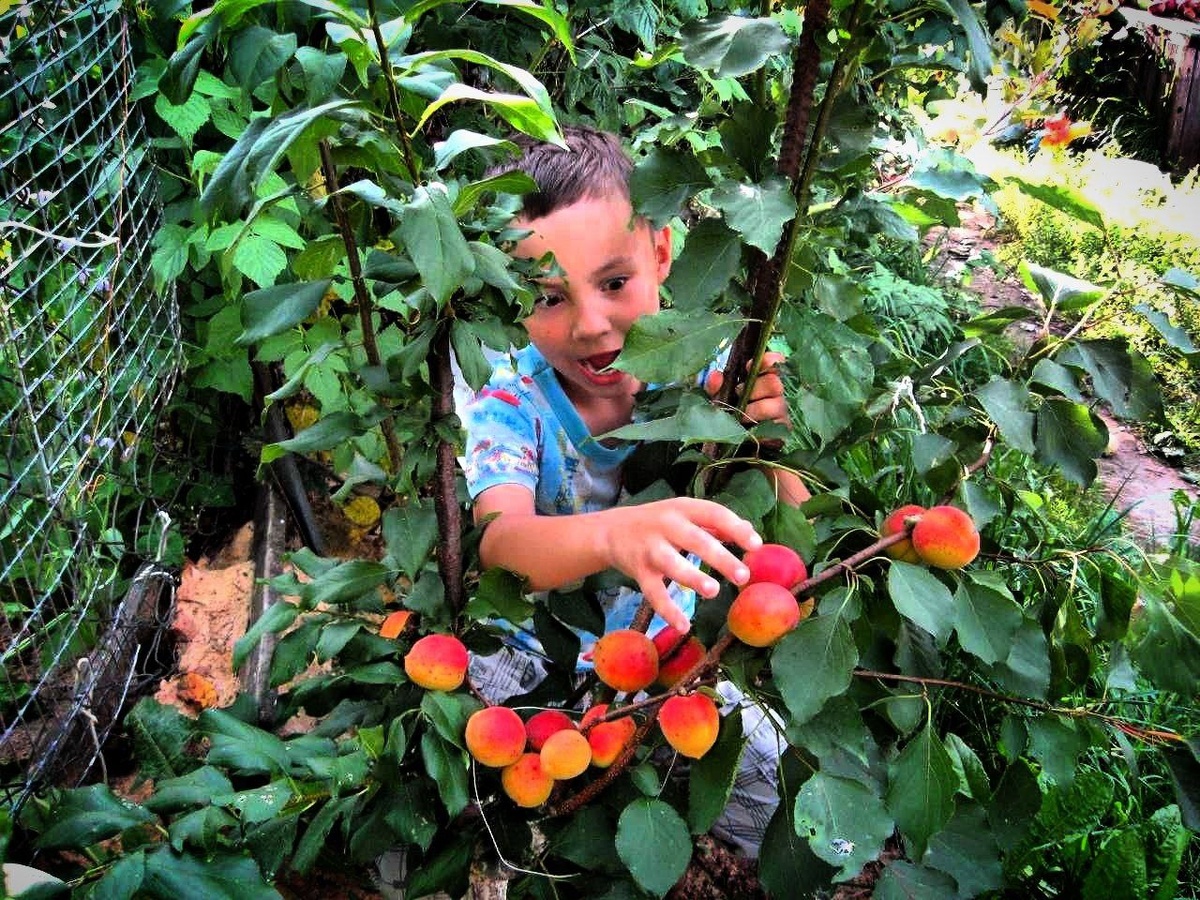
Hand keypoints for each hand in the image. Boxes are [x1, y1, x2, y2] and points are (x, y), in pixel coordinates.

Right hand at [594, 499, 761, 632]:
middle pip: (696, 540)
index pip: (714, 514)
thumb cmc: (658, 522)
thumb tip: (749, 532)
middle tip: (743, 576)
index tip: (756, 545)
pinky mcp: (638, 571)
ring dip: (692, 578)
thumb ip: (714, 523)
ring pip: (673, 564)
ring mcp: (650, 549)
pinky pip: (654, 593)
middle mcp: (666, 525)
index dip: (735, 529)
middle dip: (720, 558)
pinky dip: (667, 610)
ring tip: (713, 592)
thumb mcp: (684, 514)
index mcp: (683, 508)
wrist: (611, 530)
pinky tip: (683, 625)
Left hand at [705, 351, 790, 430]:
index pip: (776, 363)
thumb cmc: (729, 418)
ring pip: (777, 405)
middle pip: (775, 383)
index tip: (748, 366)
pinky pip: (778, 426)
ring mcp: (783, 414)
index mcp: (764, 381)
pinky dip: (760, 427)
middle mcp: (777, 395)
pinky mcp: (783, 432)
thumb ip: (715, 387)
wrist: (734, 447)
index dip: (767, 361)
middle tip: (738, 395)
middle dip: (754, 389)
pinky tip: (749, 430)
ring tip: (740, 416)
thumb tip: (716, 376)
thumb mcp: (718, 401)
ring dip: (754, 410)